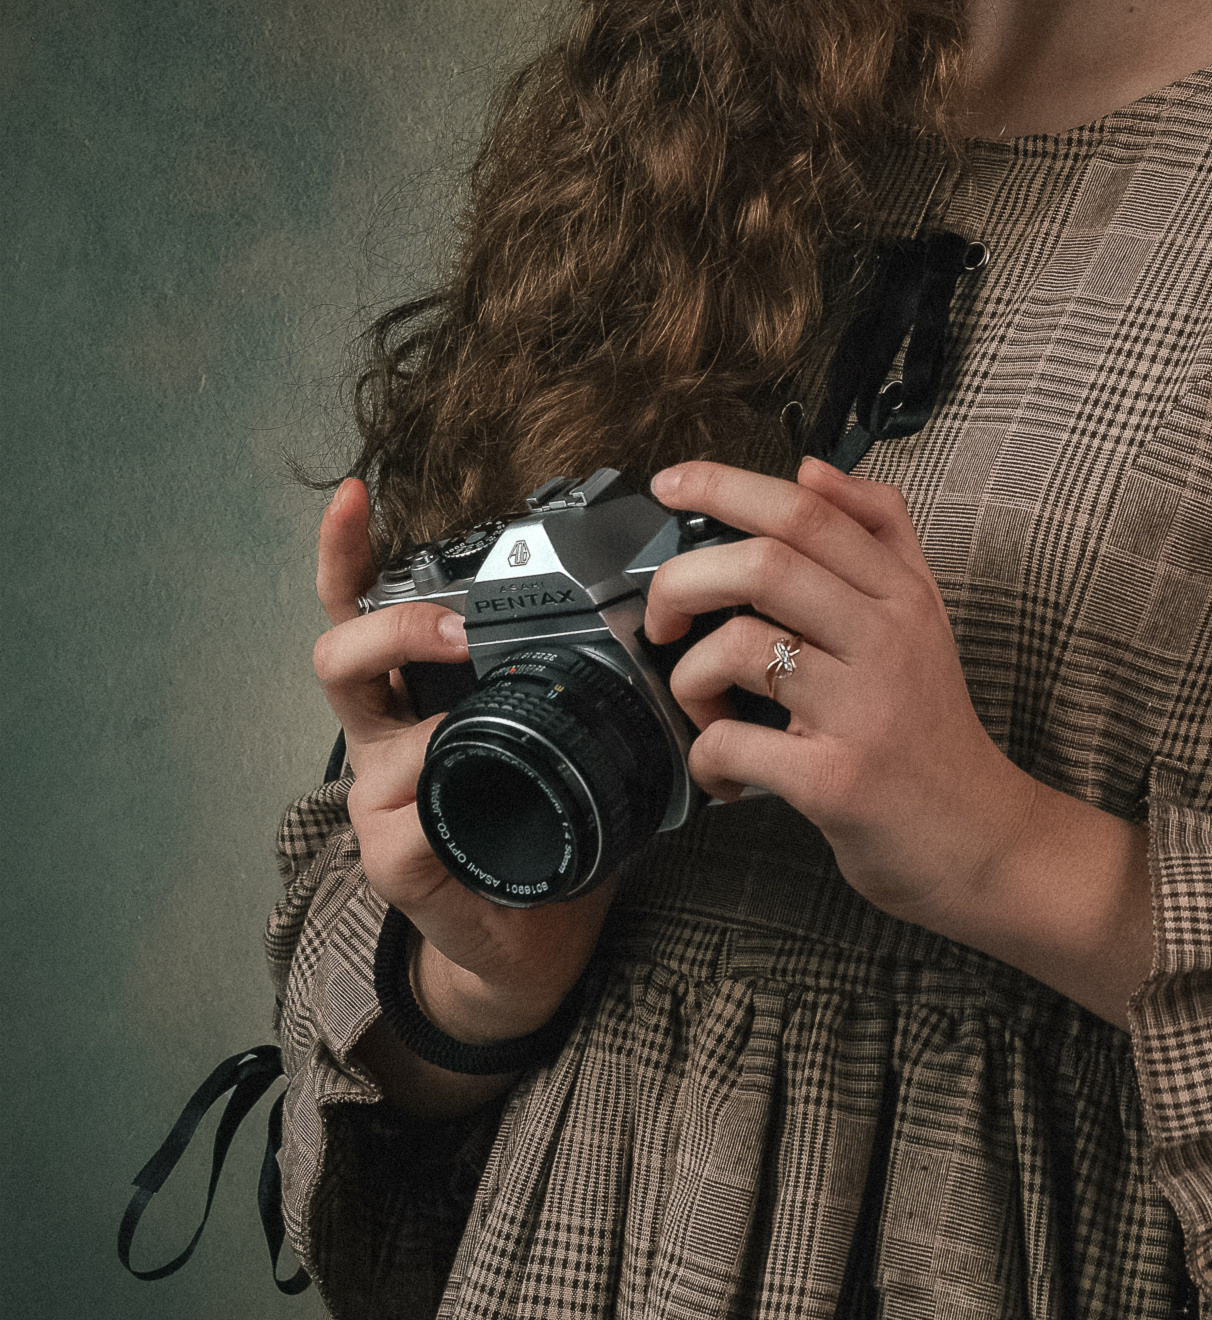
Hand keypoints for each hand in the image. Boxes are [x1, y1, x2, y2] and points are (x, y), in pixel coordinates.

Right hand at [313, 479, 614, 1046]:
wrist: (536, 932)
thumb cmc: (549, 816)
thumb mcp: (563, 729)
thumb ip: (582, 673)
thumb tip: (657, 608)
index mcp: (420, 688)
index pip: (367, 605)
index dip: (348, 550)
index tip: (353, 493)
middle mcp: (383, 732)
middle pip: (340, 652)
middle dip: (395, 627)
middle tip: (459, 631)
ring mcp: (379, 793)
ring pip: (366, 731)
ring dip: (431, 720)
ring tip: (482, 709)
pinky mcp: (392, 855)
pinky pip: (402, 816)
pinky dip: (442, 801)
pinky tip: (484, 804)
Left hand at [644, 456, 1044, 934]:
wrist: (981, 838)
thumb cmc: (932, 727)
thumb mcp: (924, 614)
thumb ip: (879, 532)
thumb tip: (811, 469)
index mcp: (901, 592)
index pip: (807, 512)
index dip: (725, 486)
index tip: (672, 485)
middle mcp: (888, 638)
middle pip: (766, 564)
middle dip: (685, 580)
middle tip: (665, 618)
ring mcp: (864, 708)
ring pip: (739, 647)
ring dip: (690, 678)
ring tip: (705, 708)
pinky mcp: (838, 779)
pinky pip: (734, 743)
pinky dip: (706, 755)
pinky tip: (724, 772)